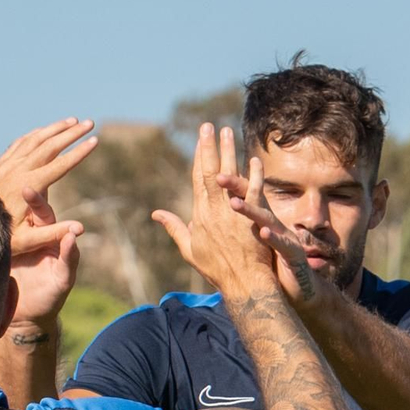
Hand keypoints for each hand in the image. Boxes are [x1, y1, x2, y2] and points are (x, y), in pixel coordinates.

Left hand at [0, 118, 98, 238]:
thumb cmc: (1, 237)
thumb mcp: (27, 241)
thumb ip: (53, 233)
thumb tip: (80, 229)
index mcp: (29, 186)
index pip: (61, 164)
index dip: (80, 152)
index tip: (95, 140)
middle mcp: (18, 169)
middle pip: (50, 145)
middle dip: (72, 133)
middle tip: (91, 123)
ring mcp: (7, 165)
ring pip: (35, 139)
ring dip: (55, 128)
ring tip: (73, 121)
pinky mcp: (0, 165)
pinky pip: (20, 143)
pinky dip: (36, 134)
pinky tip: (45, 131)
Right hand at [7, 186, 80, 329]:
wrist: (26, 319)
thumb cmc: (50, 299)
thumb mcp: (63, 280)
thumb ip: (69, 259)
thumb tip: (71, 236)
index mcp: (47, 237)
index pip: (42, 213)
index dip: (36, 201)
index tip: (28, 189)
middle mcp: (27, 236)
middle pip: (18, 210)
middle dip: (10, 196)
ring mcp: (9, 243)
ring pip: (1, 220)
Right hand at [152, 125, 277, 298]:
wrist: (242, 283)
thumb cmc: (217, 269)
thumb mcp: (189, 249)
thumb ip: (175, 228)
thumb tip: (156, 214)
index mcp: (200, 215)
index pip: (198, 179)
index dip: (199, 157)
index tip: (201, 139)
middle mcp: (214, 210)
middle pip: (210, 172)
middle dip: (209, 147)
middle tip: (209, 126)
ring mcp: (233, 213)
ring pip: (230, 177)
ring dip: (229, 152)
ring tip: (228, 132)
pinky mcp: (251, 218)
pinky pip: (254, 190)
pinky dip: (254, 174)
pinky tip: (253, 158)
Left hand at [218, 163, 321, 304]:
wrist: (300, 289)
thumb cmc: (273, 267)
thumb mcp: (251, 246)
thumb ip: (229, 230)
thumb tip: (202, 220)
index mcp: (258, 221)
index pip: (240, 197)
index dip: (227, 185)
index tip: (210, 173)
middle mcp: (271, 223)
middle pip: (252, 199)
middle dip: (236, 186)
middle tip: (219, 177)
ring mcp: (284, 236)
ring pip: (266, 219)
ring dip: (251, 211)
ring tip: (234, 204)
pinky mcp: (294, 253)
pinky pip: (283, 244)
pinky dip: (274, 238)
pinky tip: (264, 233)